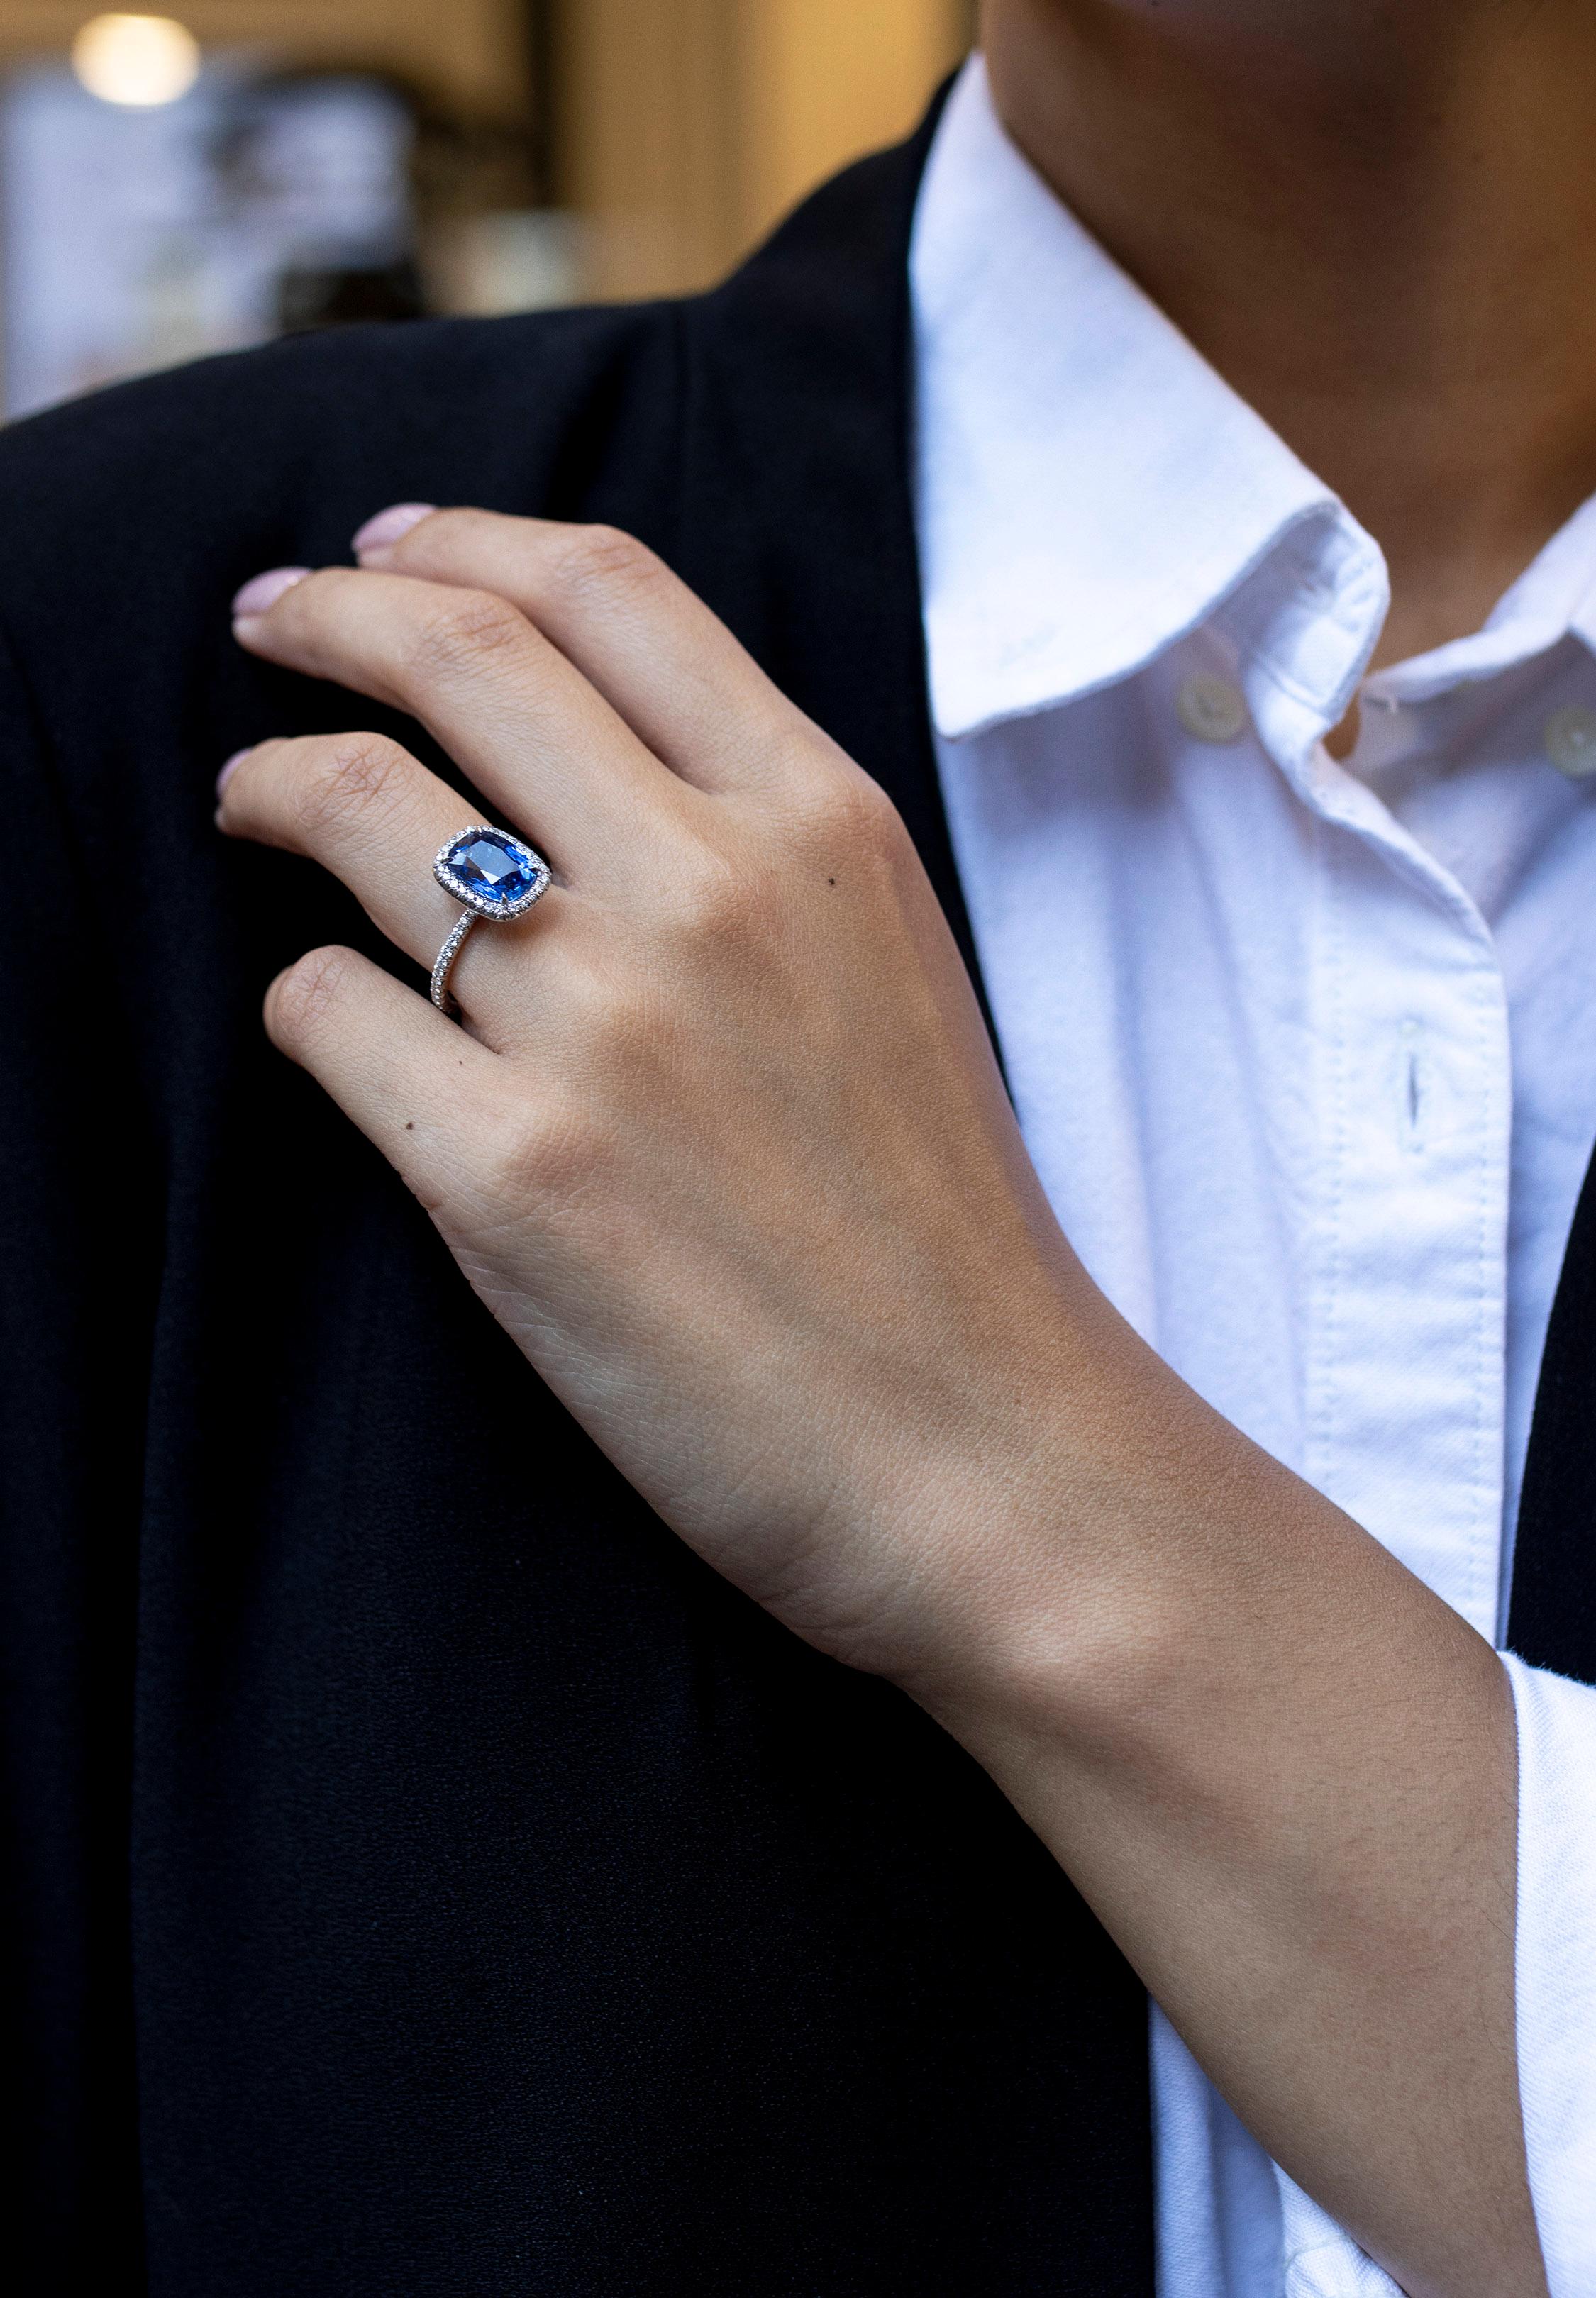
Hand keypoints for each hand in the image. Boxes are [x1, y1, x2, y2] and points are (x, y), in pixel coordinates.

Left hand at [220, 506, 1119, 1703]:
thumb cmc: (942, 1232)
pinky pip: (326, 1015)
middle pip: (457, 657)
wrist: (988, 1455)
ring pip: (357, 813)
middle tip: (262, 624)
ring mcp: (603, 1026)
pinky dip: (301, 1002)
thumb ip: (763, 850)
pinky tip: (327, 1029)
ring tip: (248, 807)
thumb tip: (582, 770)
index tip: (386, 553)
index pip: (609, 588)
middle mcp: (710, 890)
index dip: (466, 541)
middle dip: (324, 615)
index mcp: (824, 825)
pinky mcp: (508, 1174)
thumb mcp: (895, 974)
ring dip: (270, 790)